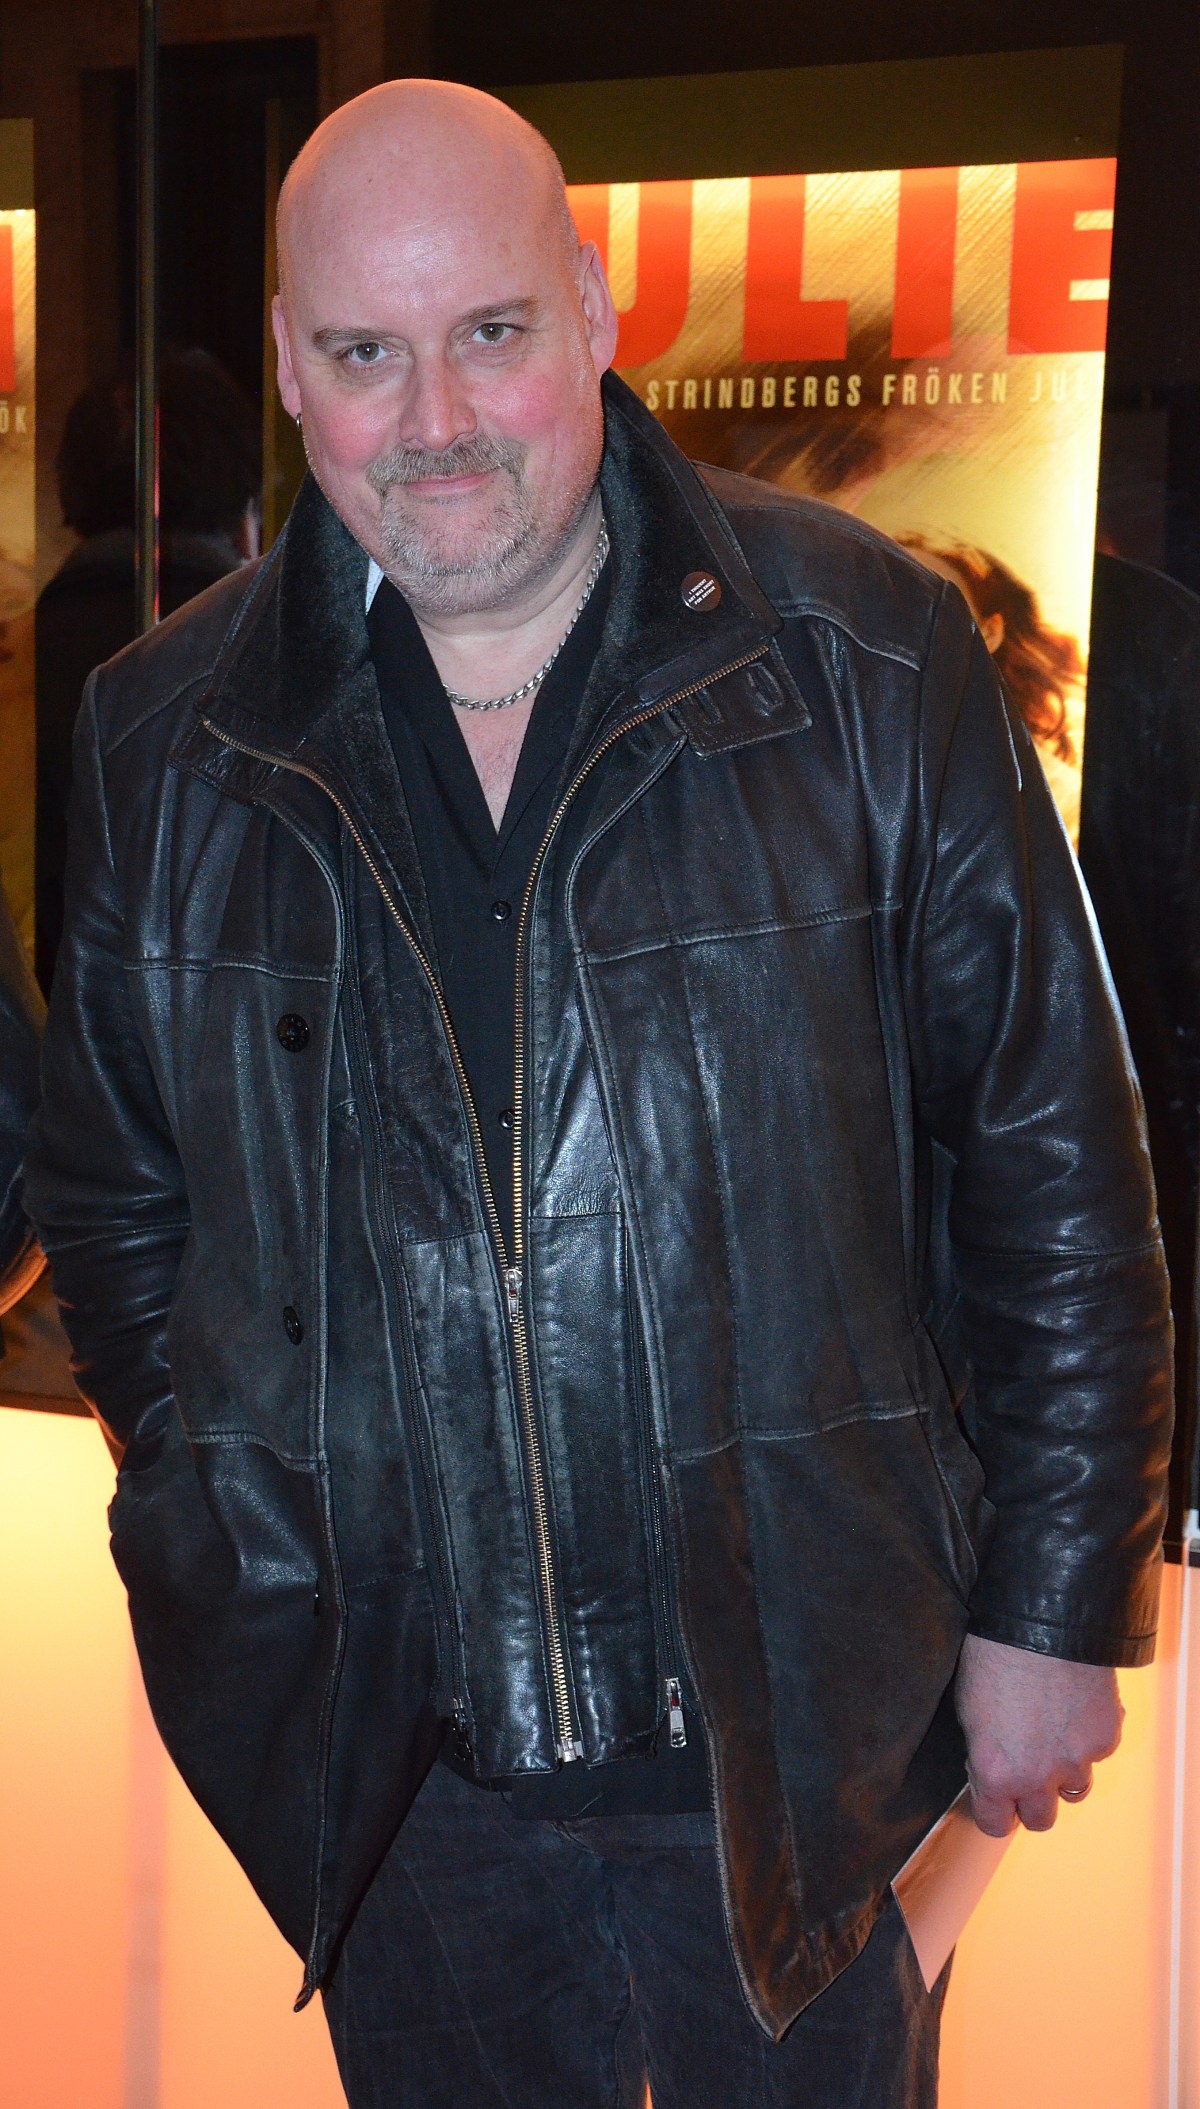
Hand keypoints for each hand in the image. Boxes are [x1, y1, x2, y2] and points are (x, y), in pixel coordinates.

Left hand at [954, 1633, 1123, 1836]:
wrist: (1044, 1620)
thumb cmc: (994, 1653)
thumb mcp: (967, 1707)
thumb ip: (982, 1750)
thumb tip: (990, 1762)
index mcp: (997, 1773)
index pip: (996, 1824)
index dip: (994, 1811)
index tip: (994, 1799)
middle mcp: (1038, 1777)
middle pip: (1040, 1819)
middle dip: (1031, 1800)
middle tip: (1026, 1771)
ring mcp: (1077, 1760)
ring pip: (1074, 1789)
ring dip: (1063, 1773)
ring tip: (1052, 1738)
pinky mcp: (1106, 1738)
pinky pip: (1097, 1753)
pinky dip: (1087, 1739)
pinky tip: (1074, 1709)